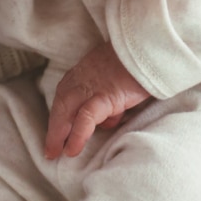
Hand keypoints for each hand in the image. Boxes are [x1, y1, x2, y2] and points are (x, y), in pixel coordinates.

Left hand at [46, 42, 151, 158]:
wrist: (149, 47)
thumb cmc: (137, 63)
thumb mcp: (116, 78)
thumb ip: (108, 97)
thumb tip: (107, 120)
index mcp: (84, 72)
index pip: (65, 96)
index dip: (59, 116)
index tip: (57, 134)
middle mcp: (83, 78)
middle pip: (62, 104)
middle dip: (54, 128)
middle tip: (51, 150)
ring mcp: (92, 86)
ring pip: (66, 111)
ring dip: (58, 134)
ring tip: (56, 152)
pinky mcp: (104, 97)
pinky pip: (85, 119)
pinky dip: (77, 135)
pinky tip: (73, 150)